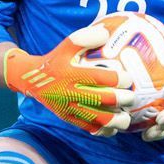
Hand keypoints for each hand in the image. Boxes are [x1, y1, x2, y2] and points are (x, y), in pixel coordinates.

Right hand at [5, 25, 136, 136]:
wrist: (32, 80)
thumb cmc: (55, 60)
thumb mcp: (66, 46)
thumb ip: (85, 38)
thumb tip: (106, 33)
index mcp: (72, 74)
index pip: (98, 77)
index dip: (116, 79)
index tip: (129, 78)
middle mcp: (71, 92)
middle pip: (100, 99)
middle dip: (119, 100)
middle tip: (131, 98)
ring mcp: (69, 108)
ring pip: (95, 118)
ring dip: (113, 121)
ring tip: (125, 119)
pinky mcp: (68, 118)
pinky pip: (87, 127)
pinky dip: (101, 130)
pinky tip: (113, 129)